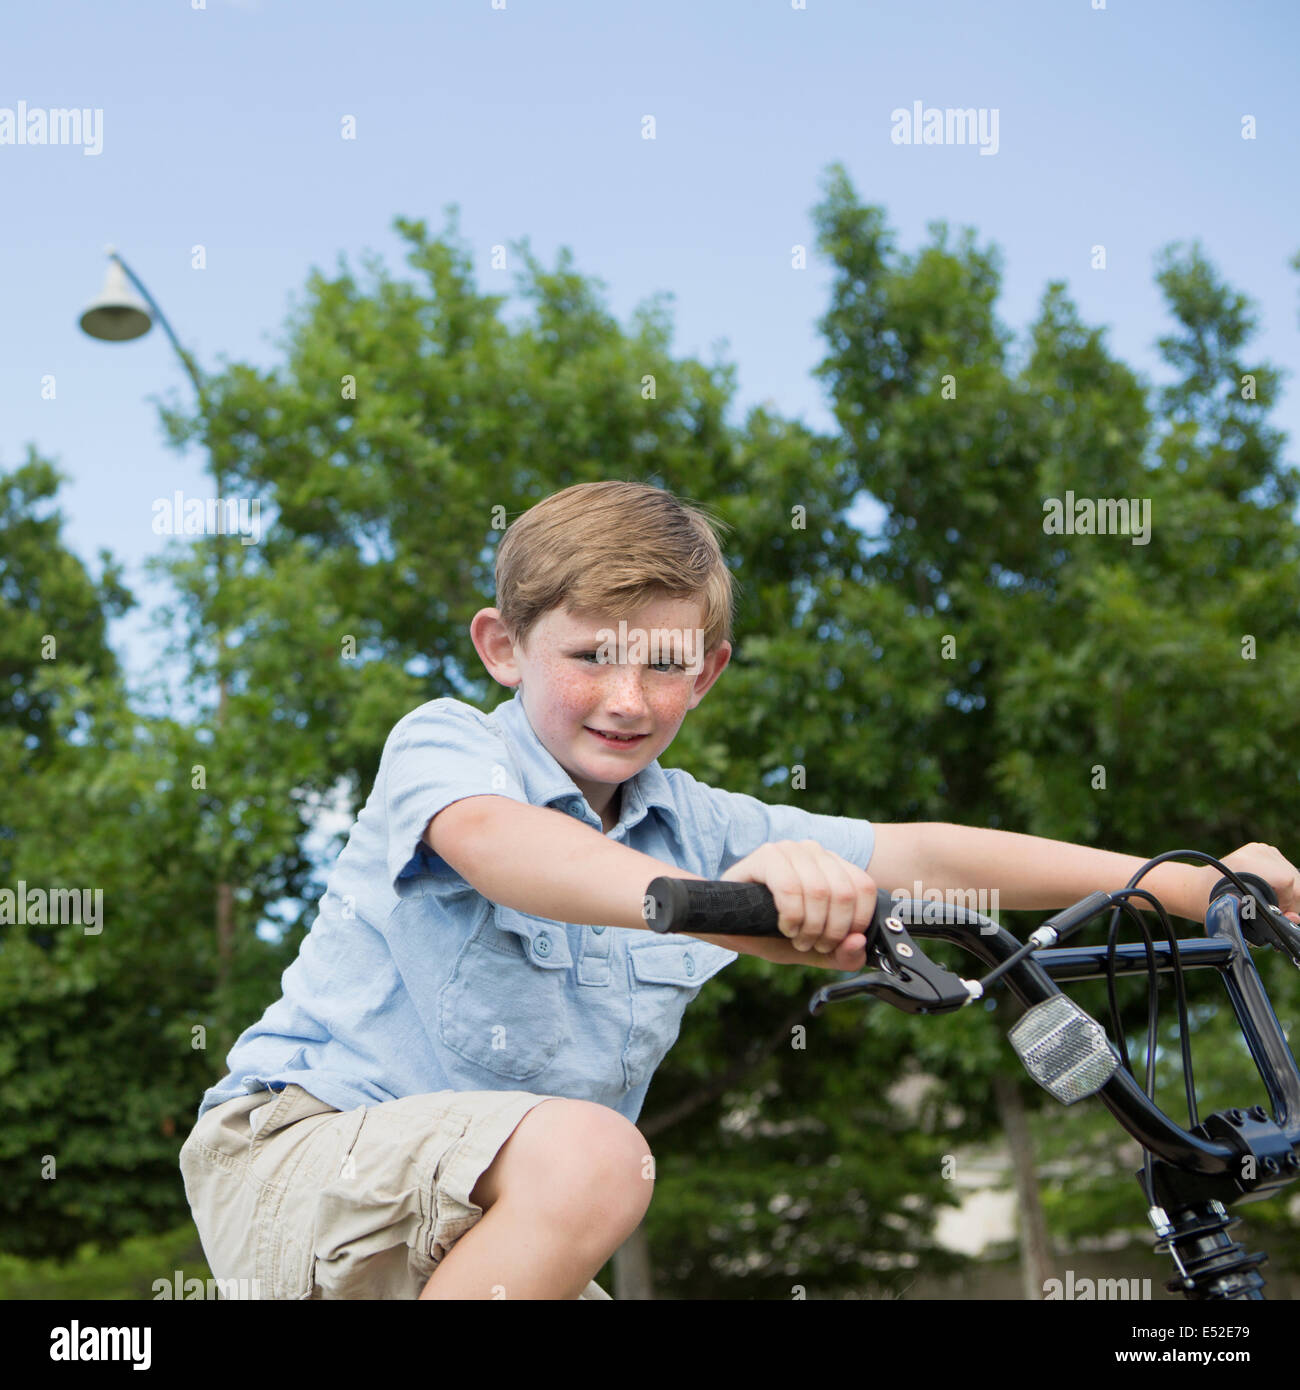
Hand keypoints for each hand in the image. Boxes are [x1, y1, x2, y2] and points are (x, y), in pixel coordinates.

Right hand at [717, 840, 874, 971]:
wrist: (727, 925)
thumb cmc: (772, 932)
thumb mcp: (814, 950)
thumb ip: (842, 954)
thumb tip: (857, 943)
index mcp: (832, 867)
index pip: (863, 887)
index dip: (855, 923)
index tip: (837, 942)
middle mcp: (814, 852)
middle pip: (843, 893)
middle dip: (831, 931)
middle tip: (813, 944)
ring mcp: (790, 850)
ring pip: (819, 891)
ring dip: (809, 926)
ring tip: (797, 938)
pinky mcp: (766, 855)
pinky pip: (789, 888)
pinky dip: (790, 916)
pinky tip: (784, 926)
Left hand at [1197, 843, 1299, 923]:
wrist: (1198, 887)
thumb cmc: (1215, 903)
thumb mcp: (1242, 916)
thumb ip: (1271, 917)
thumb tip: (1294, 917)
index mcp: (1247, 865)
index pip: (1287, 880)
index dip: (1289, 902)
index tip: (1281, 913)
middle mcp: (1255, 852)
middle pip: (1294, 877)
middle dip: (1292, 899)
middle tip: (1280, 912)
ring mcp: (1261, 848)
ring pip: (1292, 873)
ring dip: (1289, 892)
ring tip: (1274, 903)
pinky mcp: (1263, 849)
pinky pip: (1285, 868)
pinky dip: (1283, 884)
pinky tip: (1272, 892)